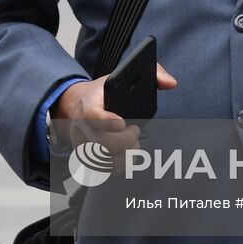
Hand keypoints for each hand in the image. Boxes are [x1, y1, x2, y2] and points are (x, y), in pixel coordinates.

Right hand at [51, 64, 177, 158]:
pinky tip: (126, 155)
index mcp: (89, 104)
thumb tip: (170, 83)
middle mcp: (82, 126)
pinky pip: (101, 170)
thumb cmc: (99, 93)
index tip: (122, 122)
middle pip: (102, 143)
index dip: (107, 122)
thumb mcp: (119, 76)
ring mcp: (81, 144)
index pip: (92, 115)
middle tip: (133, 132)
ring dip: (124, 156)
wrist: (72, 105)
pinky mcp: (84, 157)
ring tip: (132, 144)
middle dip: (125, 141)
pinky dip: (118, 166)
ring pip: (103, 160)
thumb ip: (151, 73)